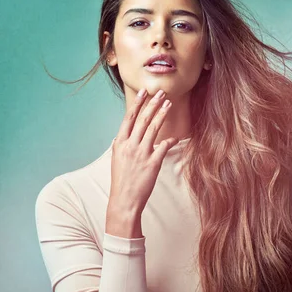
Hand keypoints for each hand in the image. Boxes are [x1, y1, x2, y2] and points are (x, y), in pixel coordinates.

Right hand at [109, 88, 178, 214]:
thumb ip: (120, 146)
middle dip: (152, 104)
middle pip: (143, 119)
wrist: (124, 200)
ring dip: (161, 114)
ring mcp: (141, 154)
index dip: (137, 103)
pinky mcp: (152, 164)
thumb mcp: (116, 160)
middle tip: (161, 92)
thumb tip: (121, 136)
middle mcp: (130, 146)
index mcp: (120, 143)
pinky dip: (170, 141)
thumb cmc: (121, 180)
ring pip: (153, 129)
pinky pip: (163, 147)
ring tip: (168, 104)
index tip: (143, 91)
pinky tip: (175, 137)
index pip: (129, 118)